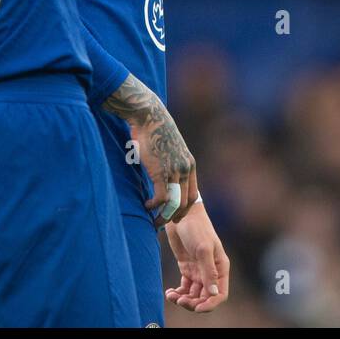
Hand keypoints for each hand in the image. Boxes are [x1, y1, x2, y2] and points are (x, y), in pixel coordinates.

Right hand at [102, 73, 197, 224]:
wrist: (149, 116)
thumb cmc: (154, 130)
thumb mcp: (168, 147)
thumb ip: (169, 160)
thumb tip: (162, 168)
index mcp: (190, 164)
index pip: (193, 193)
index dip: (184, 207)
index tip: (175, 213)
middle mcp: (185, 169)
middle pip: (187, 202)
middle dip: (177, 216)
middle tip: (165, 222)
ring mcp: (175, 171)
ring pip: (175, 204)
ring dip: (165, 216)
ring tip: (155, 221)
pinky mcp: (161, 172)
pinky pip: (161, 198)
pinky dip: (154, 206)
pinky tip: (146, 205)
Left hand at [165, 202, 229, 311]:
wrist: (181, 213)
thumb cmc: (196, 227)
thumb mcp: (203, 248)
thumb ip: (208, 271)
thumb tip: (213, 293)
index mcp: (220, 268)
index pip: (220, 294)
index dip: (210, 304)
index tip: (196, 308)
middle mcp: (211, 272)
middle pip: (205, 297)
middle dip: (193, 303)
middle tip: (180, 301)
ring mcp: (198, 270)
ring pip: (193, 294)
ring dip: (184, 299)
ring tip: (172, 296)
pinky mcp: (187, 268)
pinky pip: (184, 287)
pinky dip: (178, 292)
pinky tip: (169, 292)